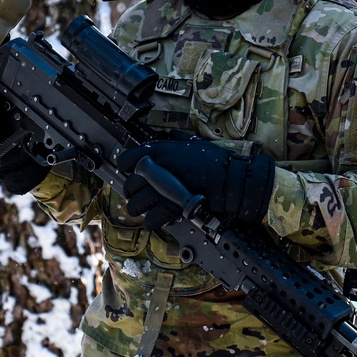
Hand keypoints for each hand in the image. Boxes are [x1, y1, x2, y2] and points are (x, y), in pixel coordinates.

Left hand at [116, 134, 274, 228]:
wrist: (230, 179)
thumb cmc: (215, 160)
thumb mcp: (193, 142)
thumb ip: (177, 139)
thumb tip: (171, 134)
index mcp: (159, 151)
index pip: (126, 159)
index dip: (126, 167)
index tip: (131, 172)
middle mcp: (156, 170)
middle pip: (129, 184)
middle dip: (131, 191)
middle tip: (137, 194)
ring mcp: (162, 190)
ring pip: (135, 204)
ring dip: (138, 208)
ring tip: (143, 209)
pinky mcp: (171, 207)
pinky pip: (151, 219)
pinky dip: (150, 222)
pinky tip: (154, 220)